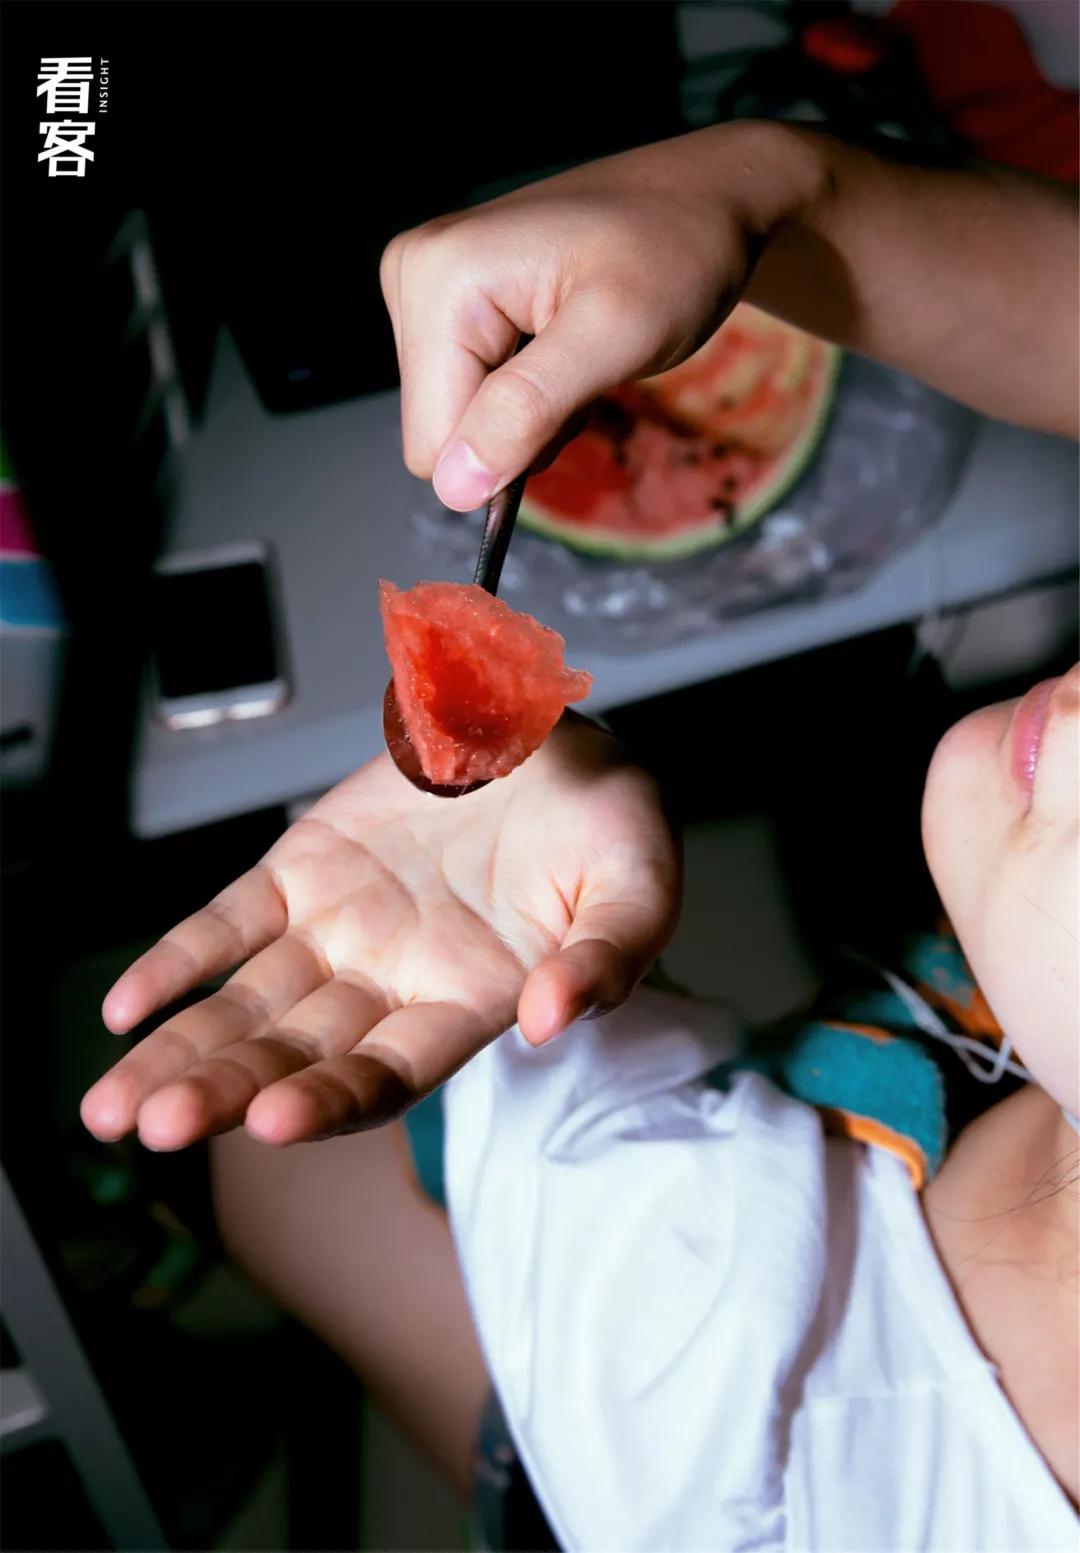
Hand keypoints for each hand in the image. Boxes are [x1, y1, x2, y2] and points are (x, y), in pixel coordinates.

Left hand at [81, 719, 678, 1150]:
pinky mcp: (304, 869)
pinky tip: (126, 1010)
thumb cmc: (606, 817)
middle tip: (156, 1126)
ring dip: (183, 1051)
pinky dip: (178, 960)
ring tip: (115, 1106)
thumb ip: (609, 953)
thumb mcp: (638, 880)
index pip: (392, 1072)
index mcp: (474, 999)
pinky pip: (228, 922)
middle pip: (299, 1056)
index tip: (276, 1121)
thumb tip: (554, 1017)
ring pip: (249, 1005)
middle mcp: (395, 981)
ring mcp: (342, 927)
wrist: (551, 733)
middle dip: (226, 1093)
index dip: (336, 1099)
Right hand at [380, 122, 820, 509]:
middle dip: (518, 432)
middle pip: (439, 435)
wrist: (703, 202)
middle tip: (583, 374)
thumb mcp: (616, 335)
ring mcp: (428, 286)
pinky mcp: (452, 303)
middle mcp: (416, 273)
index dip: (510, 452)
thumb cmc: (676, 253)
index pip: (434, 443)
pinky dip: (525, 397)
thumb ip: (528, 411)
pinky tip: (563, 350)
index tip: (575, 401)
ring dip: (528, 417)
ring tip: (580, 356)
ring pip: (457, 423)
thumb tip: (454, 487)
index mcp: (437, 277)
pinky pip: (469, 397)